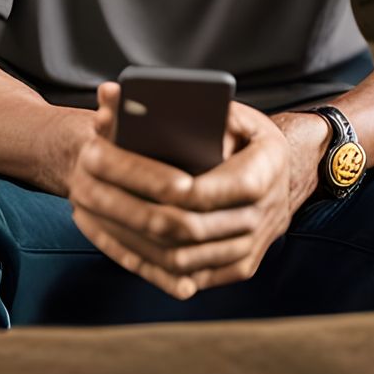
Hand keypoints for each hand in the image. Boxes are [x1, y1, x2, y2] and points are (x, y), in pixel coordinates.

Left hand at [67, 84, 301, 299]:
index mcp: (262, 172)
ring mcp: (249, 250)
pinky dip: (142, 261)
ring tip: (86, 207)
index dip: (145, 180)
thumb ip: (187, 103)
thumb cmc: (250, 137)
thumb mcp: (235, 111)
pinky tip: (110, 237)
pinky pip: (183, 277)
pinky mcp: (236, 270)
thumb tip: (117, 96)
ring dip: (125, 237)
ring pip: (177, 259)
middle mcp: (260, 217)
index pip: (196, 189)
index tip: (103, 159)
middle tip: (82, 178)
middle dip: (123, 205)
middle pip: (180, 227)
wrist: (291, 177)